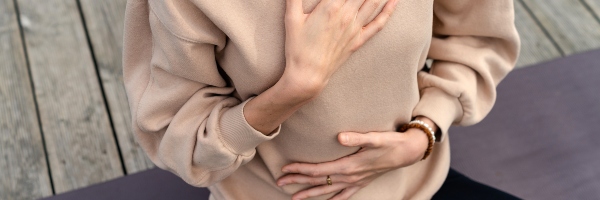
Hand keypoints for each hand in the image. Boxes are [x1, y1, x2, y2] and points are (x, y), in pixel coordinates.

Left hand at [277, 129, 429, 199]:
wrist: (408, 152)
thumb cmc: (390, 142)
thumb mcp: (375, 137)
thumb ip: (356, 138)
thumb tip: (339, 138)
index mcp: (349, 166)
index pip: (318, 170)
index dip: (300, 170)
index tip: (285, 169)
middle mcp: (350, 177)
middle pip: (318, 181)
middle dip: (298, 182)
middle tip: (278, 182)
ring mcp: (356, 182)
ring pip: (327, 191)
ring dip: (309, 193)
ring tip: (293, 198)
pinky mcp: (362, 182)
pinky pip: (344, 195)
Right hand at [281, 0, 398, 97]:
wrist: (308, 75)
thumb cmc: (297, 47)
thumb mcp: (291, 18)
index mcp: (330, 6)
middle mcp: (347, 14)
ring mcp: (355, 28)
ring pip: (373, 2)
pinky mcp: (358, 40)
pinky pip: (378, 23)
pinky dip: (388, 10)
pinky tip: (394, 1)